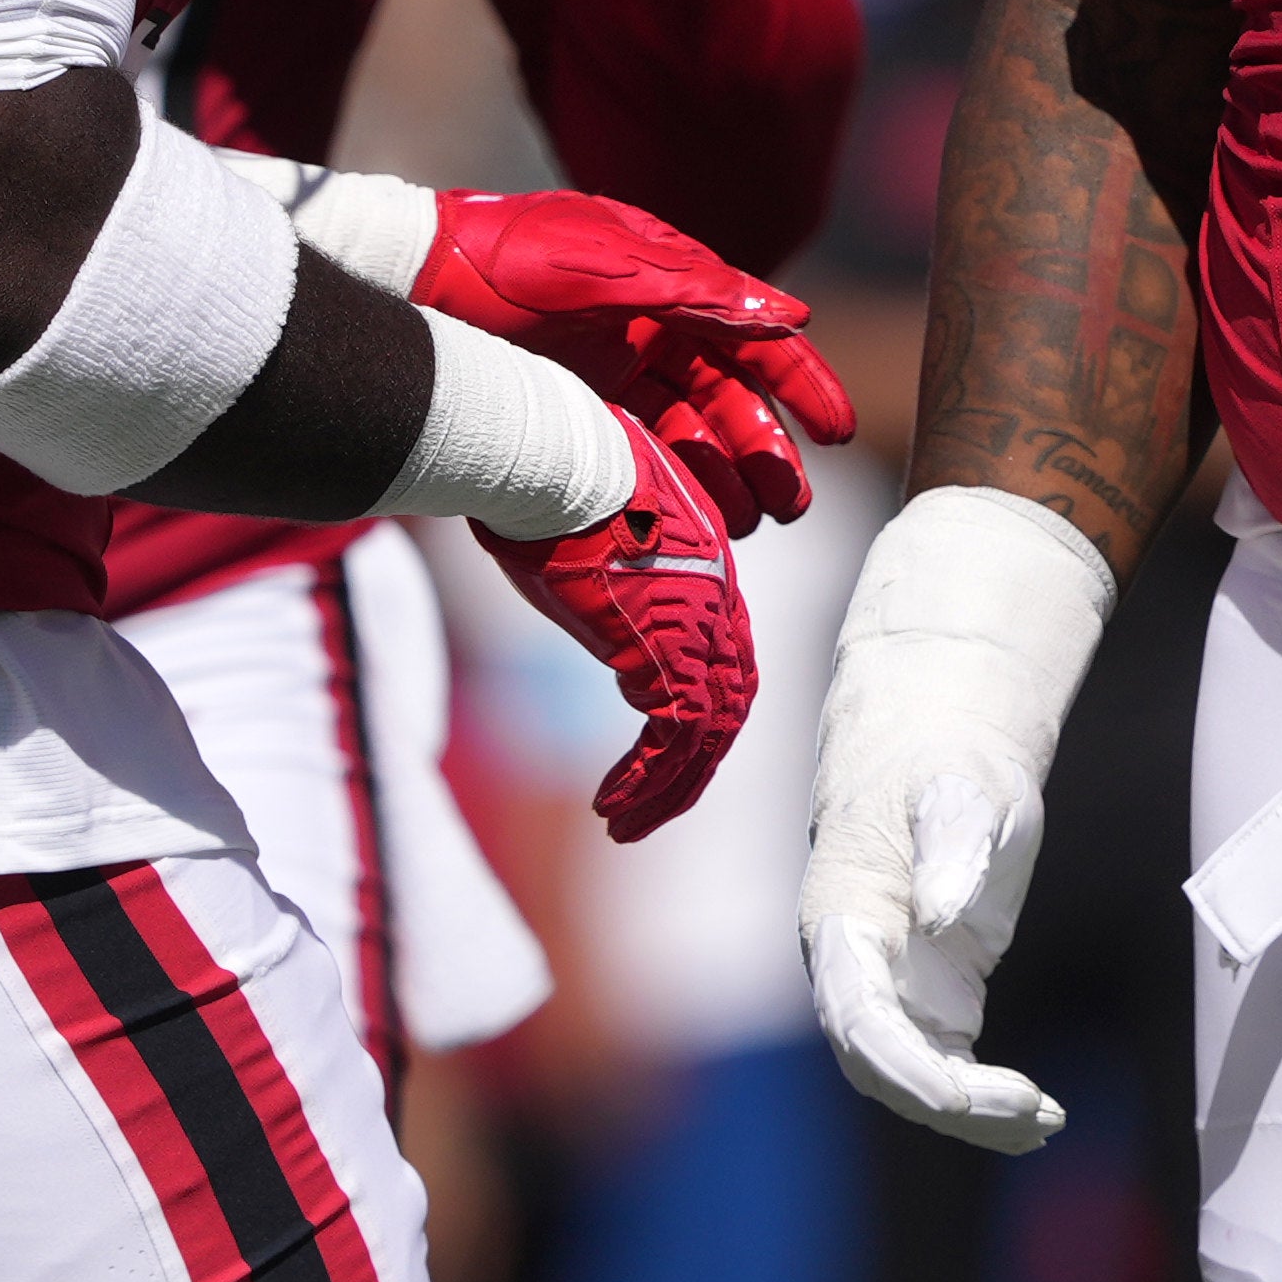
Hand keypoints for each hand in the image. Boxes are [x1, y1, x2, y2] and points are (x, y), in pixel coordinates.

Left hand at [419, 189, 856, 529]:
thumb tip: (793, 315)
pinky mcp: (573, 405)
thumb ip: (698, 292)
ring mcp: (612, 371)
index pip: (754, 338)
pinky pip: (636, 452)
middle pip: (727, 398)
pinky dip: (666, 484)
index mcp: (671, 286)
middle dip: (764, 451)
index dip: (801, 385)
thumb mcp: (607, 268)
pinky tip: (686, 520)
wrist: (413, 281)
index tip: (840, 433)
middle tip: (790, 505)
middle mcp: (651, 330)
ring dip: (720, 476)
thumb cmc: (507, 257)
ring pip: (686, 432)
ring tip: (746, 525)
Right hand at [479, 409, 755, 837]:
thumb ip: (606, 565)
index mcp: (705, 567)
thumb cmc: (553, 476)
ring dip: (668, 789)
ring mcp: (699, 623)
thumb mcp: (592, 526)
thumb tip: (575, 570)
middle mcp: (717, 597)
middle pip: (729, 701)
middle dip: (694, 764)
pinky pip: (675, 737)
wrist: (552, 455)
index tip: (667, 748)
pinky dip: (647, 780)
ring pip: (707, 732)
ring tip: (624, 826)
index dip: (701, 709)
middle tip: (654, 806)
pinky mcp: (666, 648)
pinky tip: (612, 806)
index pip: (725, 658)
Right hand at [800, 486, 1114, 1155]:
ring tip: (1045, 1124)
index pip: (854, 1018)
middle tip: (1030, 1113)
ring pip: (914, 1080)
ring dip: (972, 1115)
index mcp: (842, 919)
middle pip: (881, 1066)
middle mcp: (854, 969)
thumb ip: (952, 848)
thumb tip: (943, 919)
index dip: (901, 1067)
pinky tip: (1039, 1116)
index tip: (963, 1094)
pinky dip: (985, 1101)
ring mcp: (890, 989)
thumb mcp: (962, 793)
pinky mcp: (930, 1000)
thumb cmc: (946, 764)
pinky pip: (947, 1070)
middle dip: (947, 1104)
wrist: (943, 752)